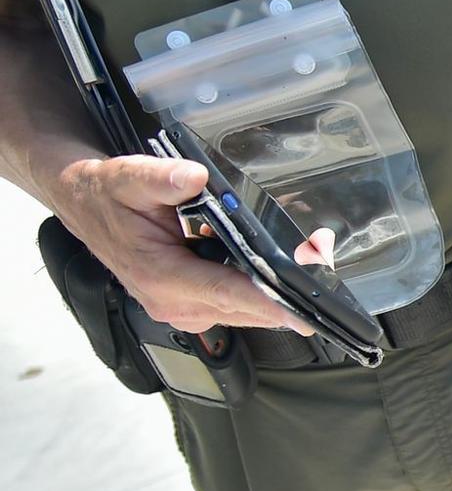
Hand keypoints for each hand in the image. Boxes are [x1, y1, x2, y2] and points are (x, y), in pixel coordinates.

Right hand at [48, 154, 311, 334]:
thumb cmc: (109, 194)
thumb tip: (196, 178)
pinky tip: (280, 267)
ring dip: (278, 292)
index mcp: (161, 278)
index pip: (226, 293)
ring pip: (246, 310)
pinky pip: (237, 303)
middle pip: (246, 307)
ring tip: (310, 260)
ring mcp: (185, 309)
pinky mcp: (192, 305)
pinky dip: (261, 290)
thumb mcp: (129, 177)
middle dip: (288, 293)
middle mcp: (174, 303)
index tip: (305, 313)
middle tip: (325, 266)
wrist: (87, 206)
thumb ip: (163, 178)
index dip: (268, 303)